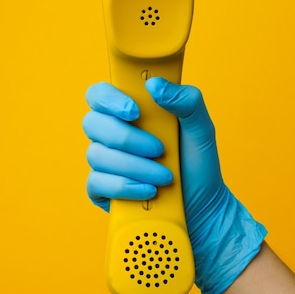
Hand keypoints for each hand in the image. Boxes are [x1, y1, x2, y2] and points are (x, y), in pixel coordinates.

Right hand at [83, 77, 266, 293]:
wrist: (202, 209)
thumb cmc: (197, 165)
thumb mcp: (201, 128)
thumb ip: (186, 100)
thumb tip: (154, 84)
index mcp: (129, 113)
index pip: (99, 94)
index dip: (109, 98)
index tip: (134, 111)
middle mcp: (111, 135)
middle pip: (92, 123)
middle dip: (127, 138)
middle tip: (159, 149)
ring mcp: (103, 163)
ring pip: (96, 155)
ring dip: (135, 167)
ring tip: (164, 176)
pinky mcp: (101, 190)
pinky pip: (96, 183)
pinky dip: (125, 187)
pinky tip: (149, 192)